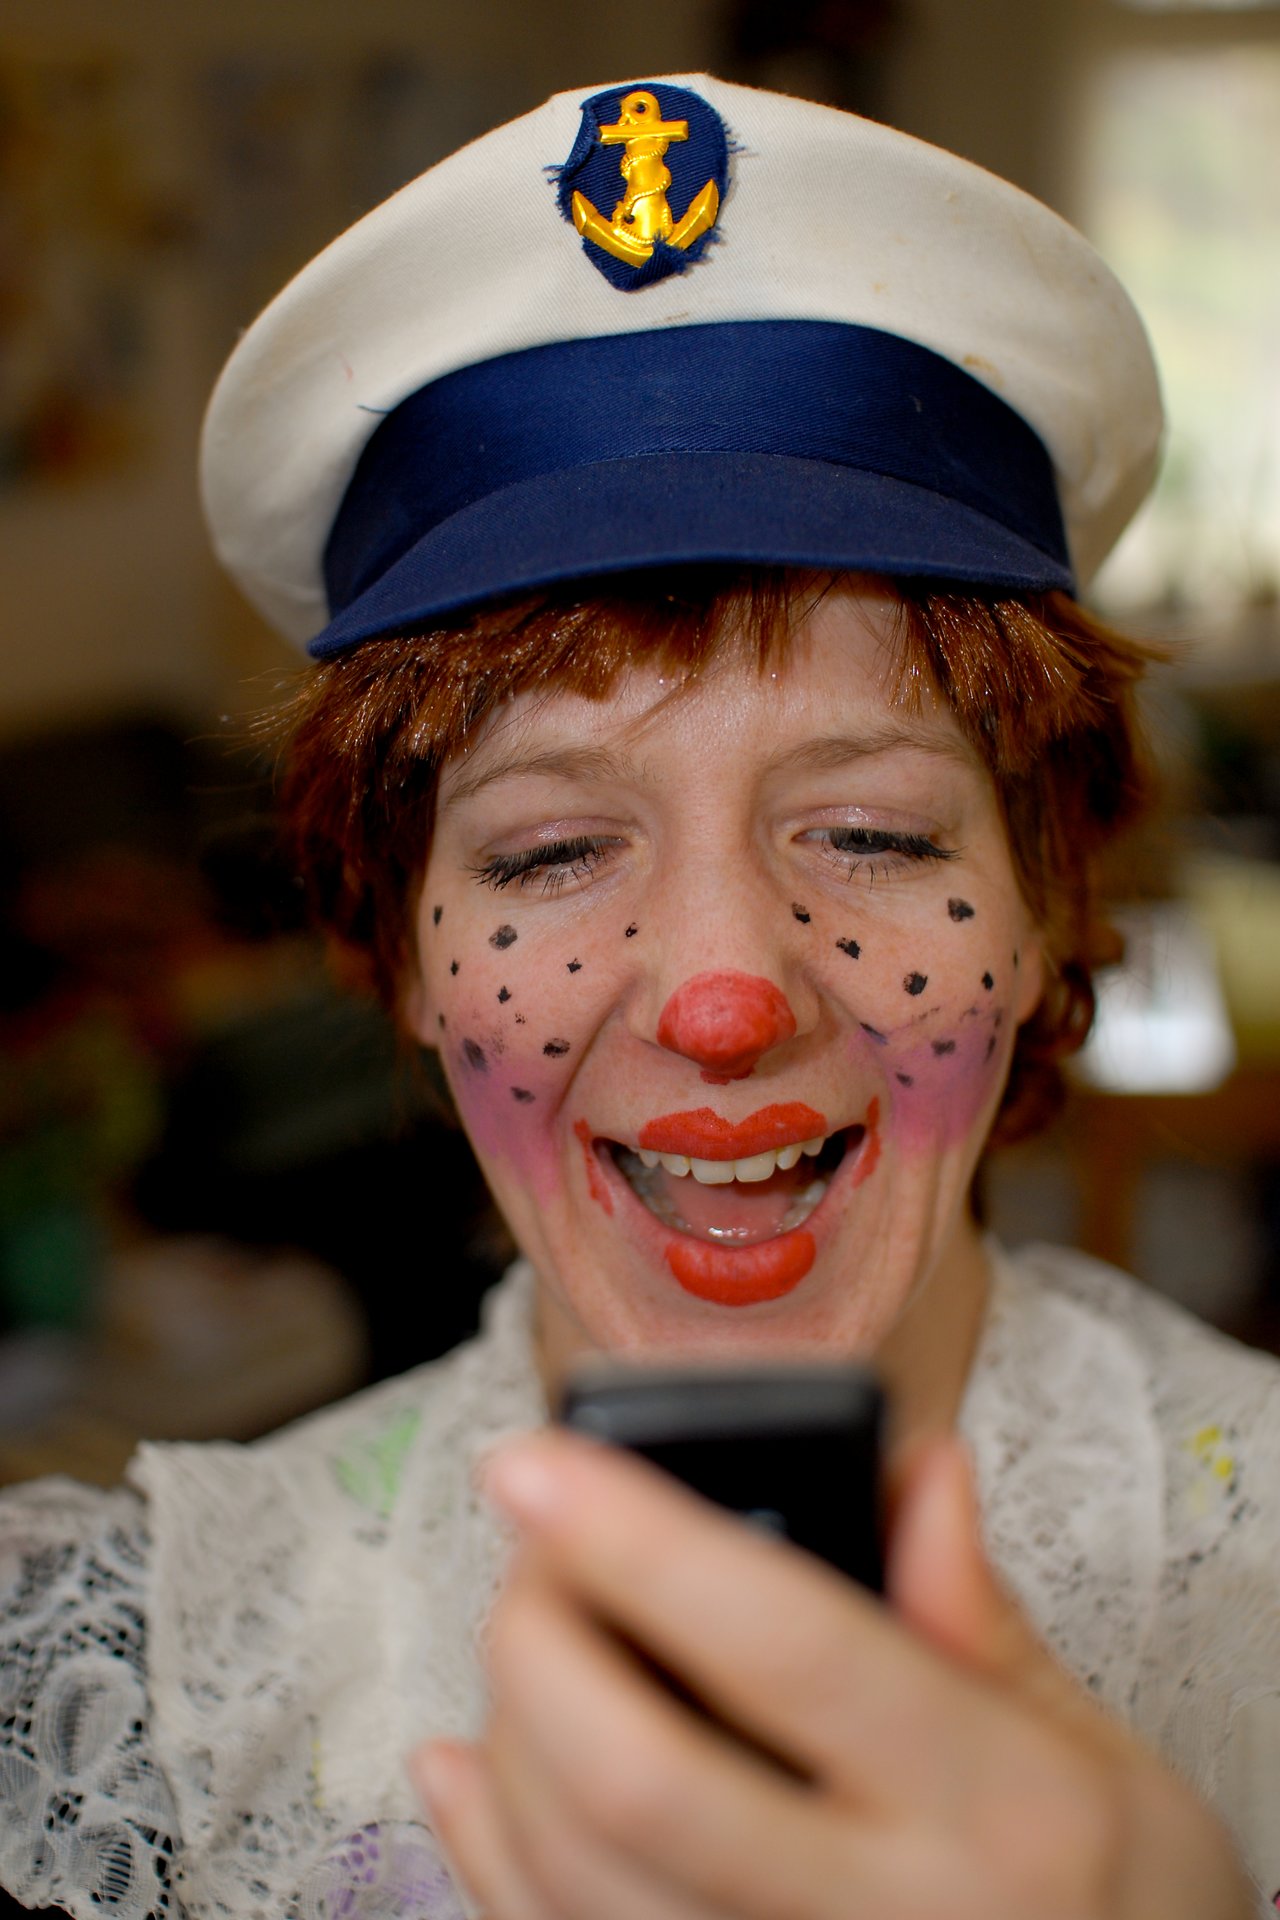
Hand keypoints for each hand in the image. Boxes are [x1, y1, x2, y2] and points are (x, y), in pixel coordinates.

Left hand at [411, 1430, 1254, 1919]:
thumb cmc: (1128, 1911)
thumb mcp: (1099, 1755)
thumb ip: (978, 1618)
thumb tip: (914, 1470)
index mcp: (990, 1808)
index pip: (789, 1647)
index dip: (641, 1542)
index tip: (538, 1463)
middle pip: (637, 1779)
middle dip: (540, 1639)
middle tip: (533, 1552)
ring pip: (577, 1878)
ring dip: (509, 1734)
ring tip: (529, 1639)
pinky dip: (489, 1852)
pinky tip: (471, 1765)